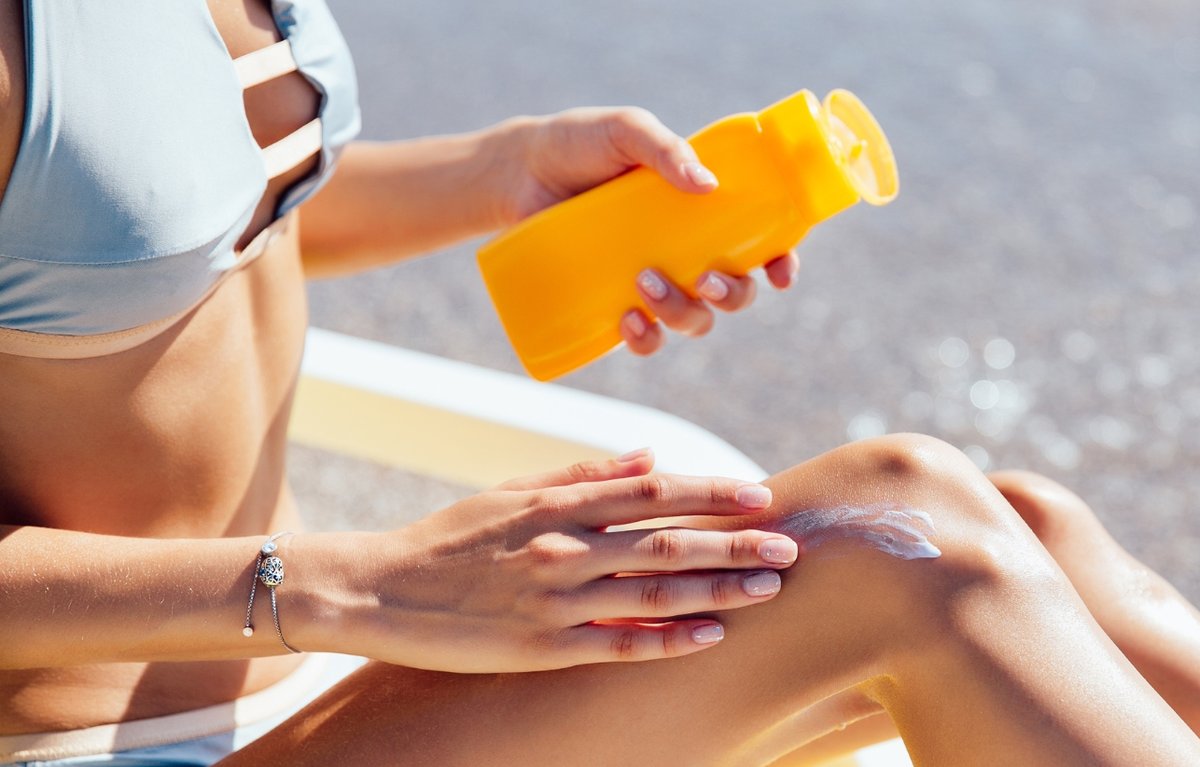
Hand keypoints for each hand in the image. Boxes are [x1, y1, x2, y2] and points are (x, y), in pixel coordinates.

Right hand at [337, 449, 796, 672]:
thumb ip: (585, 473)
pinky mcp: (540, 647)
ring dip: (717, 590)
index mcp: (558, 503)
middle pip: (667, 541)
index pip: (653, 491)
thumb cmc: (450, 536)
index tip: (759, 493)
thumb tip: (651, 455)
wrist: (377, 591)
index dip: (712, 492)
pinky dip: (668, 640)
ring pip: (653, 592)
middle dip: (734, 543)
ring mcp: (554, 599)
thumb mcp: (513, 490)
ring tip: (769, 588)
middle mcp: (564, 547)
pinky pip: (617, 643)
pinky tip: (711, 637)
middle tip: (790, 545)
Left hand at [506, 107, 799, 356]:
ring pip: (693, 319)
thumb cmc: (580, 143)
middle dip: (732, 295)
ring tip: (644, 284)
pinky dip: (644, 339)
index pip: (761, 242)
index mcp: (705, 211)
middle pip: (734, 292)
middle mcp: (687, 251)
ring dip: (682, 314)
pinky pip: (644, 338)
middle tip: (704, 277)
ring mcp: (653, 280)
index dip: (781, 261)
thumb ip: (664, 148)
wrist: (520, 171)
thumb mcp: (625, 131)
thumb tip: (708, 185)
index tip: (780, 270)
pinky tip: (627, 321)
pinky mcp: (615, 301)